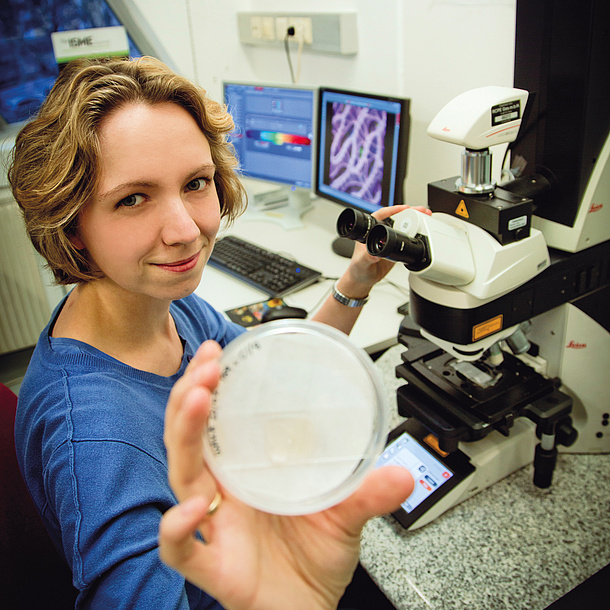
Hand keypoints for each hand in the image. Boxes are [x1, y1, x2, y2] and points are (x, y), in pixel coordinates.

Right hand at [160, 341, 413, 609]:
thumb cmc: (314, 559)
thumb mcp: (345, 515)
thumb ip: (368, 493)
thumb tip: (402, 474)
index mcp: (246, 471)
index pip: (218, 419)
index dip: (211, 385)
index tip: (220, 354)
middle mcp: (223, 492)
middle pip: (191, 437)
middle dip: (192, 395)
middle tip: (208, 366)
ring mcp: (214, 525)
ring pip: (182, 475)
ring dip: (185, 435)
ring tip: (197, 401)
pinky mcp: (213, 565)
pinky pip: (180, 548)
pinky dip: (176, 528)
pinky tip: (189, 507)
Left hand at [342, 205, 431, 292]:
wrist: (364, 279)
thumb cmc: (358, 269)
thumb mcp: (361, 263)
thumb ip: (367, 257)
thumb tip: (375, 253)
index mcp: (369, 232)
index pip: (381, 214)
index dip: (393, 210)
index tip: (404, 208)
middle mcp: (378, 233)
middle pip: (395, 218)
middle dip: (409, 212)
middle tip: (420, 210)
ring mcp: (387, 239)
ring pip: (402, 226)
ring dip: (414, 220)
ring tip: (425, 216)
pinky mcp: (394, 247)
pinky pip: (405, 237)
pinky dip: (414, 232)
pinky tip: (422, 230)